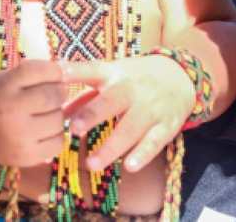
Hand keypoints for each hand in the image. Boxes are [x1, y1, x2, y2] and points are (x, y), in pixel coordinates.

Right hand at [0, 59, 66, 167]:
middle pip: (54, 95)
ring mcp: (19, 136)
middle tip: (54, 94)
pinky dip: (56, 135)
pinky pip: (58, 142)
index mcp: (4, 86)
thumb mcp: (5, 79)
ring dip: (58, 114)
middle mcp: (11, 110)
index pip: (42, 71)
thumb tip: (68, 71)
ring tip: (45, 114)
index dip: (55, 71)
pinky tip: (44, 131)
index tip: (54, 75)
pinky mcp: (26, 157)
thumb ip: (32, 73)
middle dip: (59, 92)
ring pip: (59, 119)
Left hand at [60, 55, 193, 172]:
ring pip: (130, 128)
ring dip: (111, 147)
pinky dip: (142, 154)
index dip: (75, 71)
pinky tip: (129, 166)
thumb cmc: (133, 79)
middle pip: (111, 101)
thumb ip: (83, 96)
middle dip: (92, 114)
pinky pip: (154, 142)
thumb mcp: (110, 78)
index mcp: (113, 73)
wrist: (179, 76)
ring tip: (92, 164)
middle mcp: (131, 88)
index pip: (92, 69)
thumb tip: (56, 114)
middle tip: (73, 129)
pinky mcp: (166, 125)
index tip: (57, 74)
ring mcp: (150, 107)